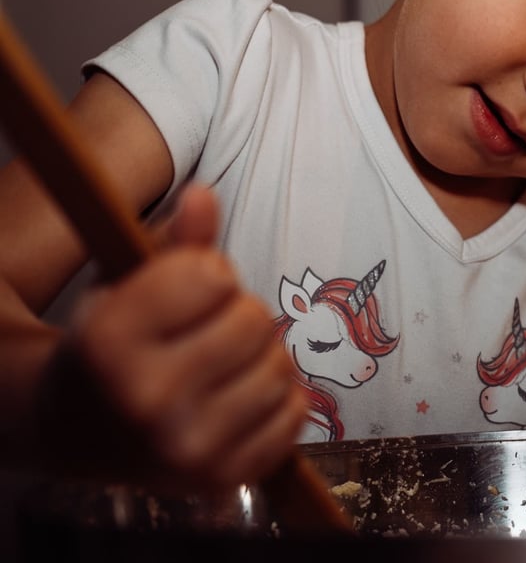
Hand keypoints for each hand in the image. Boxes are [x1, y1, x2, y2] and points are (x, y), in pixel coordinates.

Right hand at [38, 185, 306, 490]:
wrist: (80, 430)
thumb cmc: (114, 343)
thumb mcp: (127, 284)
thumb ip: (174, 242)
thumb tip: (205, 196)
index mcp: (109, 341)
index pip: (211, 275)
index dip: (206, 273)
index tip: (182, 292)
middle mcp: (145, 401)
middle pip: (253, 320)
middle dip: (237, 314)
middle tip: (204, 331)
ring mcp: (187, 448)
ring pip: (281, 367)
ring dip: (263, 356)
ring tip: (222, 364)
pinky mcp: (224, 478)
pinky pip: (296, 414)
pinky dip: (280, 399)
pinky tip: (239, 398)